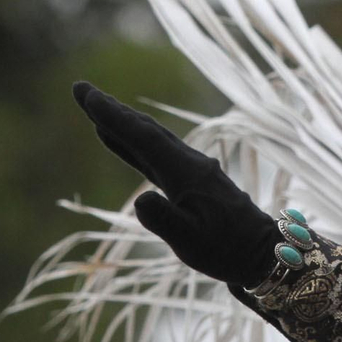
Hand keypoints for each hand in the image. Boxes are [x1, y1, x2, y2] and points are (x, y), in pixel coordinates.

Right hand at [72, 81, 278, 286]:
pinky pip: (155, 154)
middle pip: (144, 129)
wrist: (260, 252)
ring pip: (149, 138)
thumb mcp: (191, 242)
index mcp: (185, 173)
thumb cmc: (226, 250)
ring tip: (95, 107)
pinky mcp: (190, 180)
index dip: (112, 116)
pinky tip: (119, 140)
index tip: (87, 95)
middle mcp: (188, 163)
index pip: (142, 138)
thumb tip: (139, 200)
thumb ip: (163, 220)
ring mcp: (190, 169)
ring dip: (122, 121)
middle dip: (111, 109)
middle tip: (81, 89)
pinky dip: (133, 142)